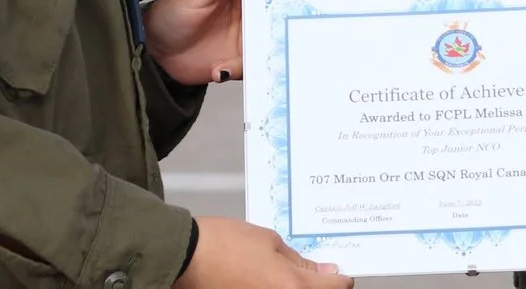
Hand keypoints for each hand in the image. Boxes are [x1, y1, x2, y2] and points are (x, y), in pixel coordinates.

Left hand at [143, 0, 317, 85]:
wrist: (153, 53)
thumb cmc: (171, 13)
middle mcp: (252, 8)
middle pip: (288, 8)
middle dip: (309, 12)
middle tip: (334, 20)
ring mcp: (249, 35)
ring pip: (280, 37)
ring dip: (291, 43)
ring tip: (310, 49)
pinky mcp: (242, 60)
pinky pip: (263, 64)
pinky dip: (267, 68)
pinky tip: (260, 71)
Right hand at [177, 216, 348, 288]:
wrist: (186, 258)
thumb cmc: (222, 245)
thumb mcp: (269, 241)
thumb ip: (298, 260)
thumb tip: (321, 270)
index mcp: (292, 286)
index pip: (335, 288)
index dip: (339, 278)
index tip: (338, 273)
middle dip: (318, 285)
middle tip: (315, 272)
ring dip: (296, 286)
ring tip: (284, 274)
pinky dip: (278, 288)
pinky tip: (270, 280)